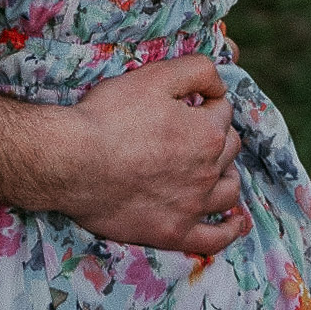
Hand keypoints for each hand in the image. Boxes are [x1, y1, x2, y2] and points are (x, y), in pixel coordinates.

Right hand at [57, 56, 246, 253]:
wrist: (75, 162)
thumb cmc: (110, 115)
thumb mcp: (154, 76)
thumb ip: (196, 70)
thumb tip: (219, 82)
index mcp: (206, 132)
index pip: (222, 110)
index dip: (207, 100)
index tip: (189, 99)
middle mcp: (208, 171)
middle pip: (229, 148)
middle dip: (217, 133)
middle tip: (192, 127)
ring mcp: (193, 206)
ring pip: (228, 189)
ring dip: (227, 174)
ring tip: (214, 167)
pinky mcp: (175, 233)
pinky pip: (215, 239)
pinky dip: (229, 230)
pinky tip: (235, 223)